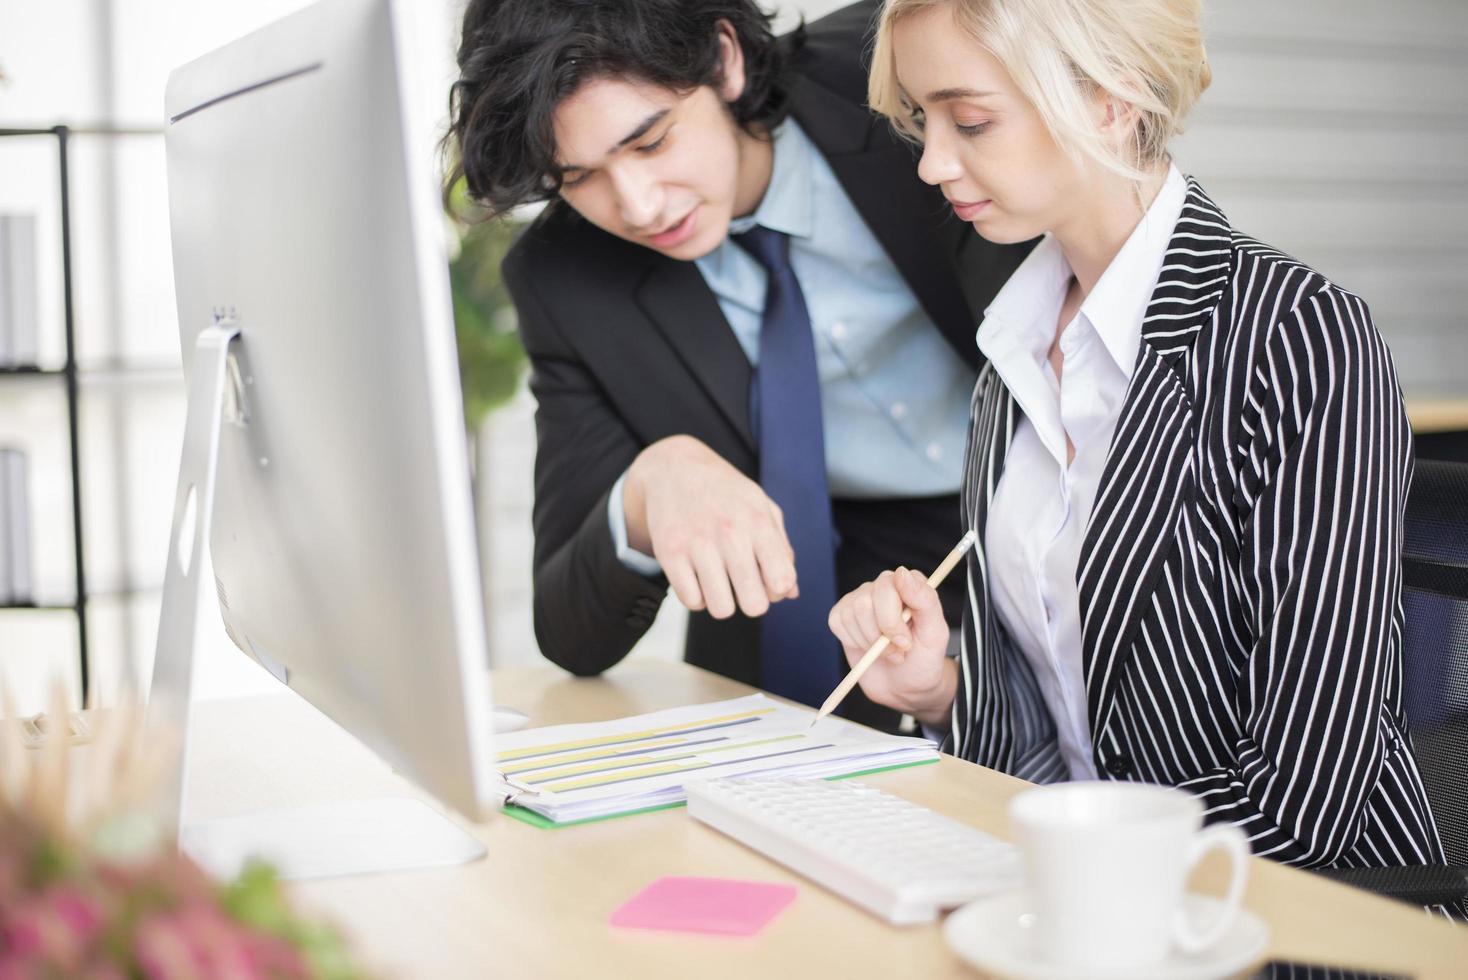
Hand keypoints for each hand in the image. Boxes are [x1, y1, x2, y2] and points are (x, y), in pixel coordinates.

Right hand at [623, 435, 796, 618]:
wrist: (674, 468)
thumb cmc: (725, 492)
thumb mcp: (762, 507)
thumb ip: (782, 549)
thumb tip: (791, 592)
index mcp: (758, 521)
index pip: (781, 580)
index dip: (777, 590)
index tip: (766, 579)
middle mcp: (729, 533)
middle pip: (754, 604)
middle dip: (752, 601)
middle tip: (742, 584)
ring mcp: (697, 543)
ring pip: (721, 609)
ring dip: (722, 601)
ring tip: (719, 581)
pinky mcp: (669, 553)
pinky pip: (691, 601)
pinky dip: (697, 597)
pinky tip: (698, 578)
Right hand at [827, 567, 955, 724]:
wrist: (905, 687)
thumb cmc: (923, 659)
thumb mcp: (935, 633)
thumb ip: (925, 600)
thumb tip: (901, 572)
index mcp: (909, 585)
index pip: (891, 583)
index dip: (893, 618)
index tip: (905, 642)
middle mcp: (883, 586)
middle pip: (866, 602)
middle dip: (882, 635)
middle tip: (899, 651)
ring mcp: (861, 599)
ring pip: (852, 614)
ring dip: (870, 643)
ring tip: (887, 652)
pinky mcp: (842, 615)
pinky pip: (838, 622)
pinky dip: (853, 642)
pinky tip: (868, 649)